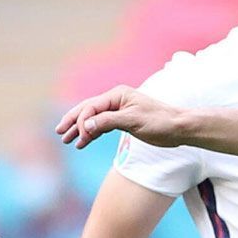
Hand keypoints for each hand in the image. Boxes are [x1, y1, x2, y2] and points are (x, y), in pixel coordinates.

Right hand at [54, 86, 187, 149]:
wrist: (179, 127)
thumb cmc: (159, 122)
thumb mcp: (133, 122)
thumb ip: (108, 122)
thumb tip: (85, 126)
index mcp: (117, 95)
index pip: (91, 107)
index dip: (81, 122)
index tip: (79, 138)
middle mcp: (116, 100)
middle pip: (88, 110)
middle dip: (73, 121)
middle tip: (59, 133)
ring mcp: (119, 110)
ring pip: (93, 118)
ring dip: (80, 129)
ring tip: (67, 140)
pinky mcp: (124, 120)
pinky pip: (102, 125)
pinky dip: (92, 133)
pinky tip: (84, 142)